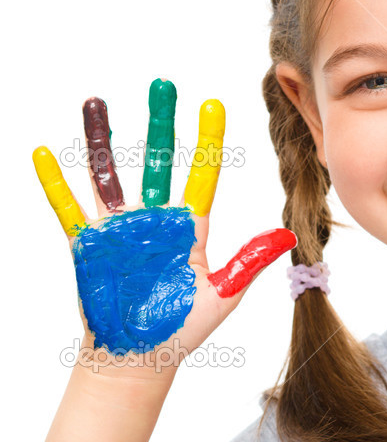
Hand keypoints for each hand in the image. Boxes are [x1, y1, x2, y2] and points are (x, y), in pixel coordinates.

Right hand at [33, 77, 296, 377]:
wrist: (140, 357)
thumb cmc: (182, 327)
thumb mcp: (223, 294)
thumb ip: (250, 262)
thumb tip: (288, 235)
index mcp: (189, 227)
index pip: (202, 175)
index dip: (207, 142)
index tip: (213, 106)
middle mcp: (154, 219)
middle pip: (158, 160)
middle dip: (161, 123)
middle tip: (164, 84)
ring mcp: (120, 229)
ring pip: (109, 174)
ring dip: (102, 139)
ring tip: (96, 101)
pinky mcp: (89, 245)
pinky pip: (68, 209)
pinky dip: (54, 183)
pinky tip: (43, 154)